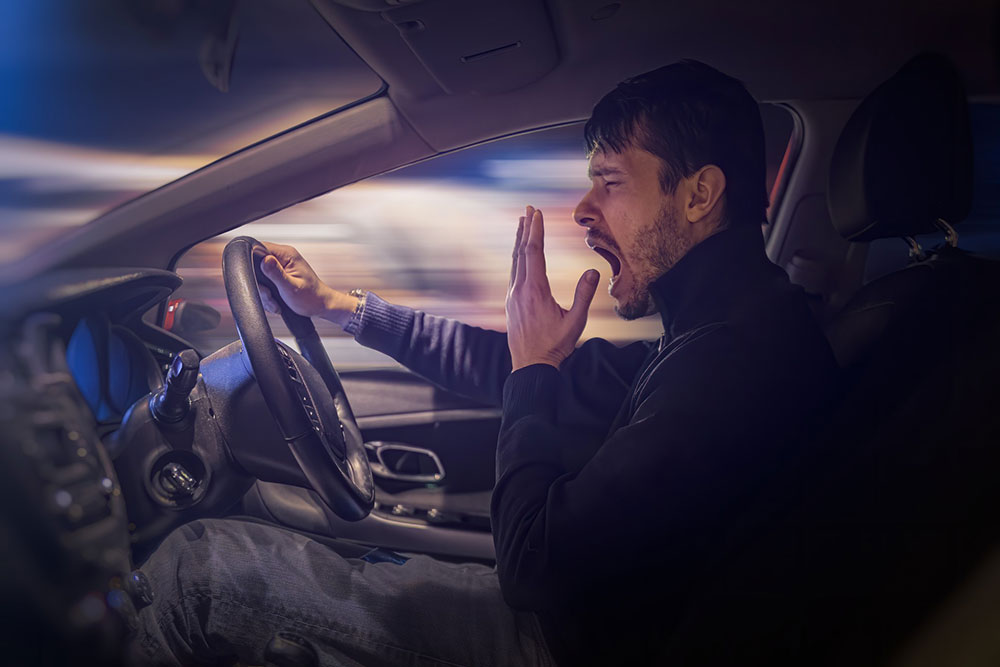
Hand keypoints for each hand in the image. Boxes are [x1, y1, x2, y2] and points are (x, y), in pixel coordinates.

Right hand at [258, 242, 356, 326]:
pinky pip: (265, 283)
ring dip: (265, 293)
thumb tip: (264, 260)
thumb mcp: (291, 287)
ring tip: (275, 302)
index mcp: (287, 254)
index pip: (259, 248)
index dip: (252, 263)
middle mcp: (283, 257)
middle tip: (270, 297)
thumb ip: (276, 273)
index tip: (260, 281)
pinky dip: (268, 295)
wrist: (320, 306)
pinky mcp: (279, 274)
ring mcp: (281, 265)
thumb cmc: (311, 298)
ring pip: (259, 277)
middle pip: (256, 264)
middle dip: (261, 285)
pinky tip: (276, 302)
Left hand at [506, 206, 599, 370]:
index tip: (536, 213)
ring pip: (514, 262)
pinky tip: (520, 255)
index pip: (534, 253)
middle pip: (521, 252)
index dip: (536, 231)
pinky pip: (513, 273)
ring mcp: (512, 296)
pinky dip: (517, 257)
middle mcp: (519, 290)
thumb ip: (584, 295)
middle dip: (525, 229)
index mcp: (535, 291)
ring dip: (519, 241)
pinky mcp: (510, 303)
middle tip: (528, 209)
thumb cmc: (555, 346)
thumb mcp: (575, 322)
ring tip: (522, 224)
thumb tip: (592, 270)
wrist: (530, 366)